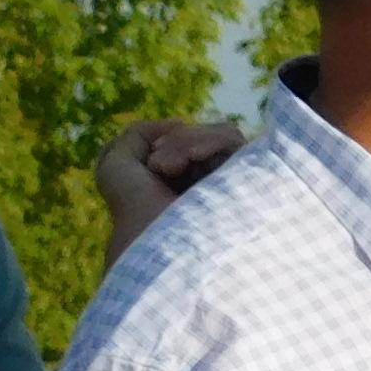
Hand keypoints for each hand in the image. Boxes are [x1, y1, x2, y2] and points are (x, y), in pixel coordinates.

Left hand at [96, 118, 245, 260]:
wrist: (158, 247)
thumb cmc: (134, 212)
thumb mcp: (115, 165)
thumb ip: (138, 134)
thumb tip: (179, 123)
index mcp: (188, 188)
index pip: (192, 147)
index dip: (168, 144)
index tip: (152, 163)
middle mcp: (217, 189)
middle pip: (208, 140)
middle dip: (176, 144)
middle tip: (159, 167)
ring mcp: (237, 188)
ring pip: (223, 138)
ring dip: (187, 144)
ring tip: (166, 168)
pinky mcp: (255, 184)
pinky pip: (238, 144)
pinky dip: (210, 141)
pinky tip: (192, 158)